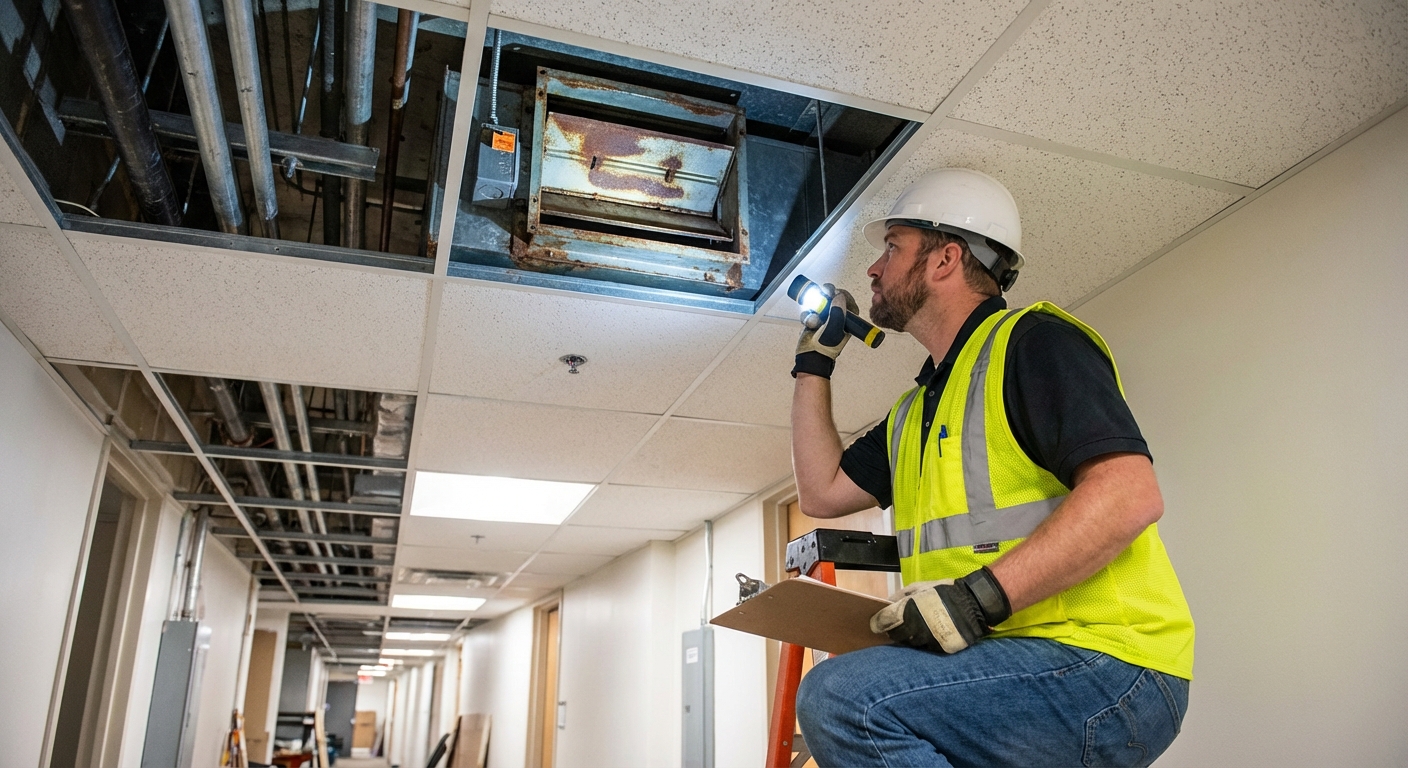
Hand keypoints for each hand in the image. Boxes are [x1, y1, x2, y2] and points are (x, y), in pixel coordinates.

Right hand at [792, 285, 858, 378]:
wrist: (811, 357)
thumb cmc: (826, 347)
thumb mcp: (835, 328)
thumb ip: (838, 311)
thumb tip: (839, 296)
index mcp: (847, 319)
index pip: (846, 300)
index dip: (840, 293)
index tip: (833, 292)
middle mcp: (836, 317)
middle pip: (831, 298)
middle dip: (825, 296)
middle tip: (823, 293)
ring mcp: (824, 319)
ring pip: (818, 304)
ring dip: (814, 310)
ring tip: (815, 321)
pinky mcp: (813, 321)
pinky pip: (809, 312)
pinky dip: (807, 317)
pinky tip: (809, 325)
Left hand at [869, 567, 1011, 653]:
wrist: (973, 603)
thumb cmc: (944, 592)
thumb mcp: (920, 586)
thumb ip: (900, 595)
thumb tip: (885, 603)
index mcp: (908, 609)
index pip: (883, 622)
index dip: (878, 623)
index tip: (876, 624)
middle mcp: (916, 626)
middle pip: (895, 636)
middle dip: (893, 632)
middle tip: (897, 627)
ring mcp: (929, 639)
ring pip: (910, 645)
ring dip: (909, 639)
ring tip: (916, 630)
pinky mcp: (941, 649)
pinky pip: (926, 649)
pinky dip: (924, 644)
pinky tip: (929, 636)